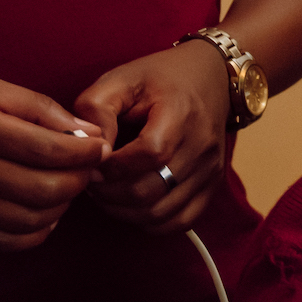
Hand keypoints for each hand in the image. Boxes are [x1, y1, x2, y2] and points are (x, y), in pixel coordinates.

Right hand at [0, 68, 106, 249]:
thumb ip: (38, 109)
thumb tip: (86, 134)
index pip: (51, 151)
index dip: (87, 153)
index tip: (98, 148)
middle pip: (46, 189)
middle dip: (79, 180)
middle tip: (84, 169)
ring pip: (30, 220)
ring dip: (61, 208)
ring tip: (63, 188)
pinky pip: (3, 241)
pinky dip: (34, 233)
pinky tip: (41, 214)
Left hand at [74, 39, 229, 232]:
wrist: (209, 79)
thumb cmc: (159, 79)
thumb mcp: (119, 79)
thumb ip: (95, 109)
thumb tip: (90, 148)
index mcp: (180, 114)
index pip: (148, 155)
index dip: (111, 168)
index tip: (89, 164)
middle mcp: (202, 146)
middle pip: (151, 191)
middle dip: (110, 194)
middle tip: (91, 182)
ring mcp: (210, 170)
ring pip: (162, 213)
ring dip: (125, 210)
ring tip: (107, 193)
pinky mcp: (212, 186)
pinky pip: (180, 221)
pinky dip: (150, 221)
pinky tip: (131, 205)